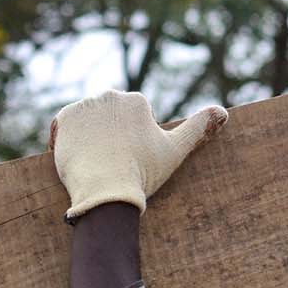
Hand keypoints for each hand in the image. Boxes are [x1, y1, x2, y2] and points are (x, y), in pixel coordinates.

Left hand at [48, 91, 226, 218]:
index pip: (128, 122)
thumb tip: (222, 112)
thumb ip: (199, 127)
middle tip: (110, 165)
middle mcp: (109, 96)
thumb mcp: (176, 150)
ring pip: (86, 124)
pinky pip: (64, 129)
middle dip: (108, 139)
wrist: (105, 192)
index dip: (128, 146)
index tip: (128, 162)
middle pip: (106, 120)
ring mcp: (84, 106)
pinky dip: (68, 143)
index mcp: (135, 100)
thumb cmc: (142, 173)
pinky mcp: (64, 119)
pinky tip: (77, 160)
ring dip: (88, 139)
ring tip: (94, 164)